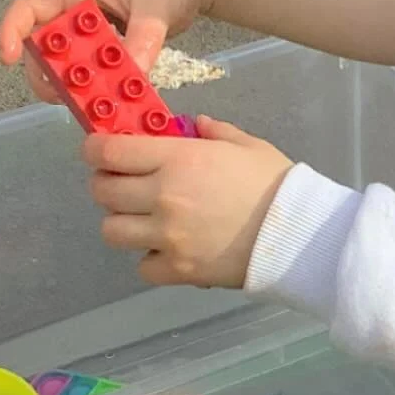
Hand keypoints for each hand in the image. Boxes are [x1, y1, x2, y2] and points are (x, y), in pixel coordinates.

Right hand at [0, 0, 211, 98]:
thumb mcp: (156, 2)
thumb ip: (143, 36)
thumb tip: (132, 72)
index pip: (30, 8)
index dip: (12, 31)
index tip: (8, 58)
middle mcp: (80, 14)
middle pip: (45, 47)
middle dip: (48, 74)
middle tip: (66, 98)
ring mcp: (97, 33)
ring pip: (72, 63)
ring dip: (76, 85)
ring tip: (95, 106)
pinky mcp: (115, 48)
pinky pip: (99, 71)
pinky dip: (102, 87)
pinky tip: (116, 103)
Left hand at [85, 116, 292, 288]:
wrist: (299, 235)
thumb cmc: (275, 184)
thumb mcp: (247, 145)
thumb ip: (215, 132)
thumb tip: (195, 124)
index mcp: (178, 158)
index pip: (109, 151)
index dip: (95, 149)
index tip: (99, 151)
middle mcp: (163, 195)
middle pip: (102, 191)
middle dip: (106, 185)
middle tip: (123, 186)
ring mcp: (167, 236)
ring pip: (112, 231)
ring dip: (123, 224)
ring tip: (143, 222)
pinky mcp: (179, 269)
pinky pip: (142, 267)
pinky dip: (150, 260)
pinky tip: (167, 251)